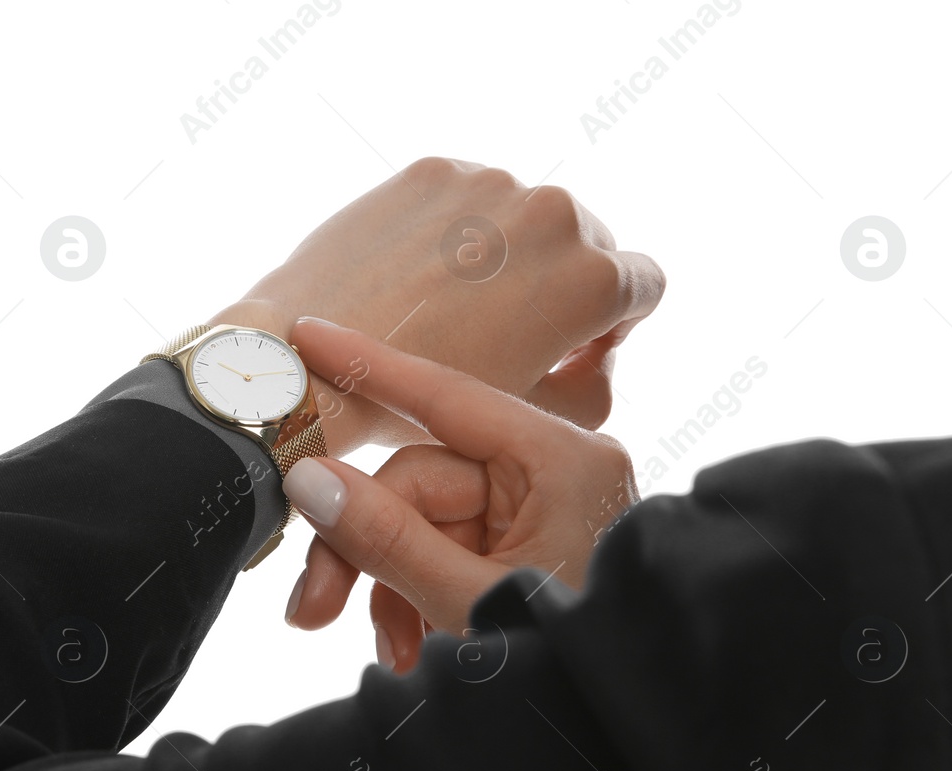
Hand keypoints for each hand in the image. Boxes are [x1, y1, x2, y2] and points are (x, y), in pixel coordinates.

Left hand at [206, 156, 664, 457]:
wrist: (309, 365)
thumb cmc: (418, 410)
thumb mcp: (530, 420)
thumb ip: (595, 385)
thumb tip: (598, 351)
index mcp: (593, 278)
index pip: (642, 284)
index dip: (614, 321)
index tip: (574, 342)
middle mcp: (554, 214)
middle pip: (586, 241)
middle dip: (560, 281)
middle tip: (507, 329)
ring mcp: (490, 182)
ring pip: (522, 214)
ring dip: (507, 252)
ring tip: (450, 306)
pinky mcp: (432, 170)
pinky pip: (465, 197)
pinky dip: (455, 230)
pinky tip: (415, 278)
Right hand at [278, 317, 636, 671]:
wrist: (627, 744)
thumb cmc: (569, 668)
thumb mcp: (469, 603)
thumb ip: (386, 539)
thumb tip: (310, 478)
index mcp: (563, 462)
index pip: (446, 397)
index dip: (368, 368)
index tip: (305, 335)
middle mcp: (553, 473)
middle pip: (417, 481)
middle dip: (363, 548)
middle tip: (312, 610)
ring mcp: (540, 513)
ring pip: (421, 523)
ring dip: (390, 588)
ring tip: (396, 655)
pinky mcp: (526, 549)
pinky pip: (446, 553)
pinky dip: (417, 599)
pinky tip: (415, 651)